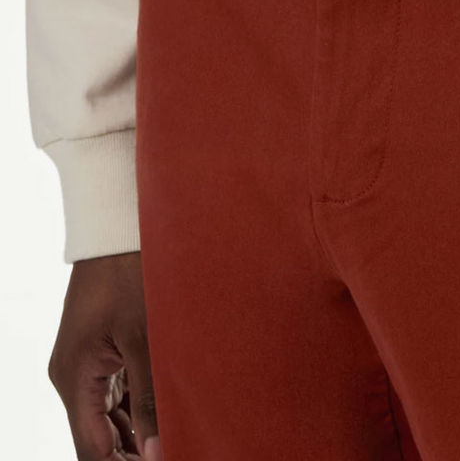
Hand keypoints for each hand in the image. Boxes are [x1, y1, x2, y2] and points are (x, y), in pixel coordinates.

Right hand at [47, 251, 161, 460]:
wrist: (120, 227)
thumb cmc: (130, 273)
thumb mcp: (144, 337)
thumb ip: (150, 397)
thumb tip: (158, 450)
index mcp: (75, 378)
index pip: (92, 450)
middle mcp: (76, 374)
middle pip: (100, 436)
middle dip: (134, 451)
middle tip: (176, 451)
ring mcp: (90, 359)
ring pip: (112, 414)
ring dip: (141, 430)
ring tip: (176, 439)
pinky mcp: (107, 345)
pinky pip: (121, 387)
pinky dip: (143, 403)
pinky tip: (170, 412)